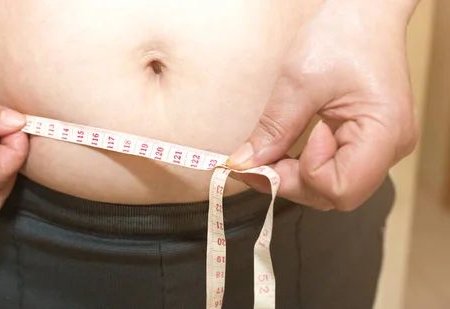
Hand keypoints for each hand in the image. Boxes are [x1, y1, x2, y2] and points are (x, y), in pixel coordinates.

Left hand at [226, 1, 418, 210]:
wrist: (364, 13)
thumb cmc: (342, 34)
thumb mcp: (298, 82)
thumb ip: (274, 129)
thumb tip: (245, 164)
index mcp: (385, 131)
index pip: (340, 188)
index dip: (302, 176)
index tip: (273, 153)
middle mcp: (391, 147)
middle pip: (336, 194)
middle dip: (291, 183)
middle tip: (254, 162)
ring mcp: (381, 147)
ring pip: (334, 188)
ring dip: (295, 178)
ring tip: (266, 156)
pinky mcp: (368, 143)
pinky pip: (336, 171)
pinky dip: (305, 168)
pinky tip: (283, 154)